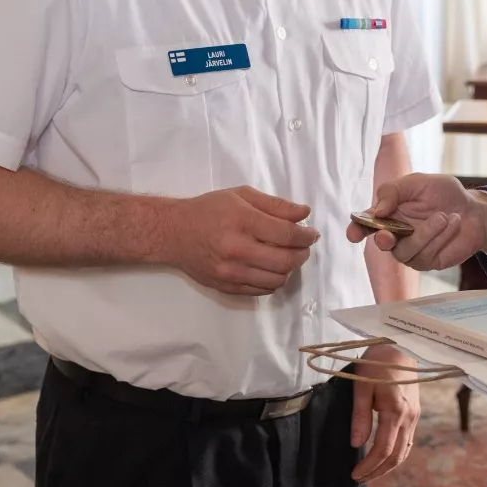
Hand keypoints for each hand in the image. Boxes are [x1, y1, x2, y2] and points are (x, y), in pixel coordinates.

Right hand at [162, 186, 316, 295]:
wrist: (174, 233)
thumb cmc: (209, 210)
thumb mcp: (242, 196)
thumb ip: (275, 205)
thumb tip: (304, 214)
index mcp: (243, 221)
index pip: (287, 234)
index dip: (306, 236)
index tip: (311, 233)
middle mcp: (238, 249)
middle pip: (286, 260)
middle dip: (303, 253)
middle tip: (303, 246)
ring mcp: (232, 272)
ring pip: (277, 279)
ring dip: (290, 269)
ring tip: (287, 256)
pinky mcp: (227, 287)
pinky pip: (262, 290)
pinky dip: (274, 280)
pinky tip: (271, 268)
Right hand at [344, 174, 486, 270]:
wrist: (474, 210)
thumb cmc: (444, 194)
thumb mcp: (418, 183)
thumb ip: (394, 191)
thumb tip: (377, 210)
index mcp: (388, 214)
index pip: (365, 224)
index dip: (356, 229)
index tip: (353, 234)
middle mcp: (396, 235)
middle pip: (381, 244)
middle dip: (383, 240)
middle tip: (388, 235)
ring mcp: (412, 251)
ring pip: (406, 251)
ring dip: (426, 233)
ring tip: (445, 216)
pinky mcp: (429, 261)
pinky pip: (427, 255)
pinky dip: (441, 237)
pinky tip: (454, 223)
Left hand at [350, 343, 420, 482]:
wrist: (402, 344)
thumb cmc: (378, 361)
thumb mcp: (362, 386)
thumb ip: (360, 416)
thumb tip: (356, 444)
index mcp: (396, 411)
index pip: (383, 449)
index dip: (369, 465)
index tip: (355, 474)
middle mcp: (409, 418)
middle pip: (396, 455)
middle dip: (378, 471)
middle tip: (359, 479)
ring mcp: (414, 416)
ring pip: (404, 450)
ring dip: (388, 465)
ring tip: (370, 472)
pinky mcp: (414, 412)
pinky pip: (408, 440)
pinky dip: (396, 454)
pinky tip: (385, 456)